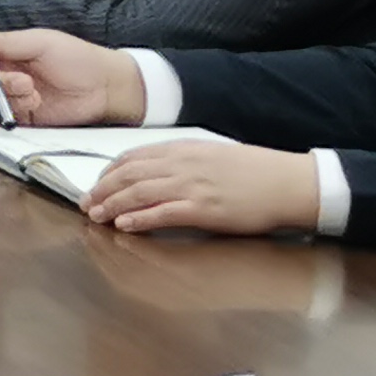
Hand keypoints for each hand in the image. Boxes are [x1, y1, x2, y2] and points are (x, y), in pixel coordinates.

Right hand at [0, 27, 145, 127]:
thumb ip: (5, 42)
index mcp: (5, 53)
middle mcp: (4, 75)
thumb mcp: (41, 43)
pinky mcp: (23, 119)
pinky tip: (8, 121)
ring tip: (35, 97)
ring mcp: (12, 99)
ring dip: (7, 101)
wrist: (106, 88)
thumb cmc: (76, 58)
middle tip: (25, 82)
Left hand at [80, 141, 322, 236]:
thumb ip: (181, 161)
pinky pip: (163, 213)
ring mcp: (192, 186)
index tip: (96, 184)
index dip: (108, 172)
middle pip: (127, 175)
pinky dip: (139, 219)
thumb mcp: (211, 155)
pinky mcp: (205, 209)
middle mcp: (182, 165)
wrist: (290, 183)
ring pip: (138, 193)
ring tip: (96, 216)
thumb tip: (152, 172)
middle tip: (85, 204)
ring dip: (112, 205)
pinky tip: (124, 225)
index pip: (132, 158)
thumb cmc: (255, 172)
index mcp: (183, 149)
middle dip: (101, 190)